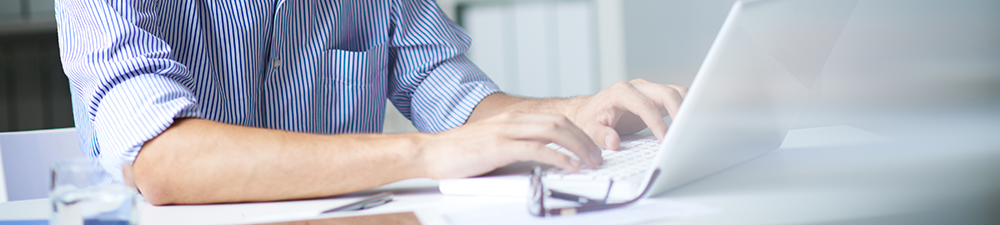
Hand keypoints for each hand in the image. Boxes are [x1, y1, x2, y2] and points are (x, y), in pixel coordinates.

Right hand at [418, 111, 602, 178]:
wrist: (430, 152)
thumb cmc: (458, 154)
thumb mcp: (492, 145)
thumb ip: (515, 147)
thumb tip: (540, 161)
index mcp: (512, 119)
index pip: (554, 119)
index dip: (577, 132)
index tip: (590, 148)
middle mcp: (512, 120)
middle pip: (560, 123)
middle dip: (584, 139)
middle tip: (597, 156)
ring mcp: (506, 132)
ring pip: (554, 132)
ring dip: (577, 147)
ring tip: (590, 162)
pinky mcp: (500, 147)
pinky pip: (537, 149)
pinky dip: (558, 157)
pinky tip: (569, 166)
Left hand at [567, 78, 687, 149]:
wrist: (589, 111)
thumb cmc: (589, 119)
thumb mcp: (588, 128)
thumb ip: (599, 135)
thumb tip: (613, 142)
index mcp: (620, 92)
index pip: (645, 105)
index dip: (657, 123)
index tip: (665, 139)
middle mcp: (636, 87)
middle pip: (666, 93)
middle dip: (679, 112)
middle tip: (684, 134)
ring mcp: (648, 90)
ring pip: (675, 92)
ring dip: (686, 107)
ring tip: (691, 128)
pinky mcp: (655, 96)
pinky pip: (676, 97)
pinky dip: (685, 107)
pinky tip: (688, 122)